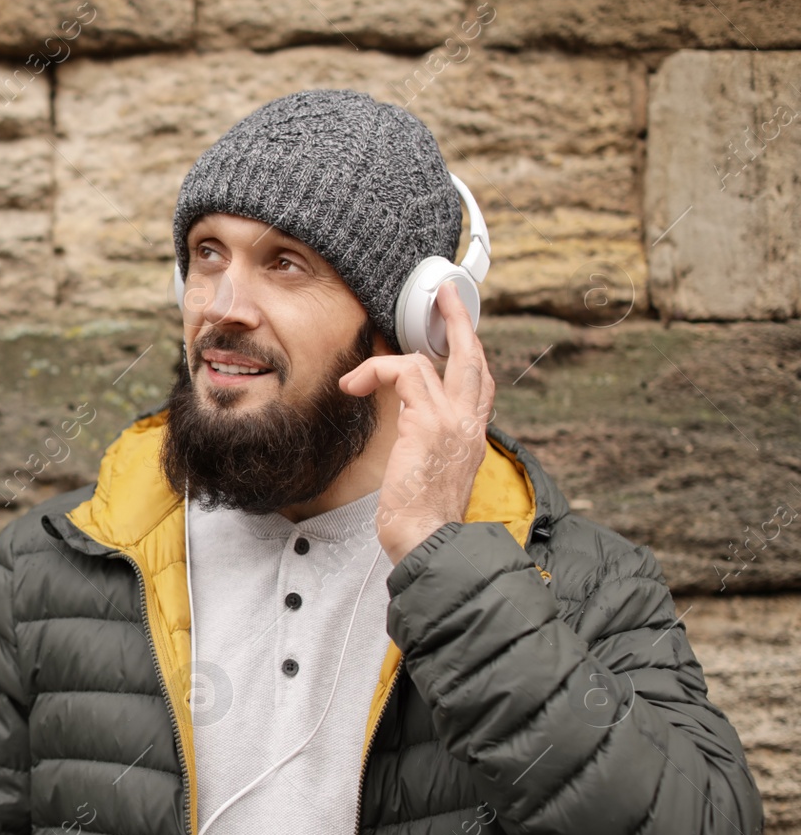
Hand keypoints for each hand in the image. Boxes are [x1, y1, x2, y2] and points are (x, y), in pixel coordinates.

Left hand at [338, 281, 494, 564]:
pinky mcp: (428, 421)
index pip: (479, 381)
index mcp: (472, 435)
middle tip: (446, 294)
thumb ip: (428, 446)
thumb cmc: (423, 518)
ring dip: (390, 357)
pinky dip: (376, 371)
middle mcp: (469, 423)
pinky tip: (355, 388)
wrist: (428, 540)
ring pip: (432, 360)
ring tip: (359, 374)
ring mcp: (453, 420)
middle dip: (459, 320)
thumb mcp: (431, 474)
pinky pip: (403, 372)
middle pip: (473, 357)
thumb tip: (409, 432)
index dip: (469, 352)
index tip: (456, 333)